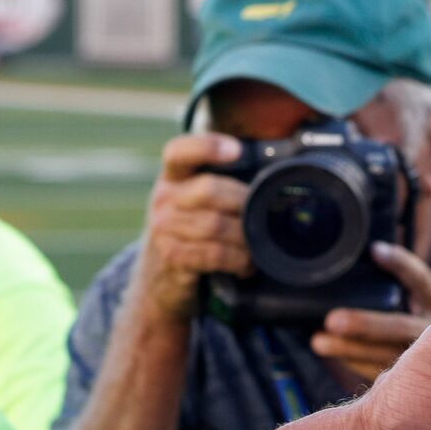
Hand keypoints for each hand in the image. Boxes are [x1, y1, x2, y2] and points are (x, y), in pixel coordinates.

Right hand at [132, 133, 251, 322]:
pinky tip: (246, 265)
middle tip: (263, 215)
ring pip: (215, 225)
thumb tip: (272, 179)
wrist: (158, 283)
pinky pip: (215, 254)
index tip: (237, 150)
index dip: (207, 146)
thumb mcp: (193, 205)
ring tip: (258, 246)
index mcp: (172, 178)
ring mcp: (163, 229)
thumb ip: (219, 187)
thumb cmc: (189, 236)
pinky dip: (238, 260)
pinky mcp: (173, 257)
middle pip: (208, 190)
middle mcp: (162, 199)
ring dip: (245, 237)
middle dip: (243, 202)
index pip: (179, 152)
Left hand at [311, 244, 430, 391]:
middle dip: (366, 325)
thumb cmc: (427, 323)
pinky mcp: (410, 382)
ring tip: (318, 341)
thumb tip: (375, 249)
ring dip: (350, 350)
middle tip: (333, 320)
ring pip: (385, 357)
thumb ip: (403, 276)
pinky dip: (352, 361)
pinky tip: (329, 351)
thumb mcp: (425, 300)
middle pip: (400, 329)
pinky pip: (377, 374)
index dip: (402, 265)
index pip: (425, 283)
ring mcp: (426, 363)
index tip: (376, 251)